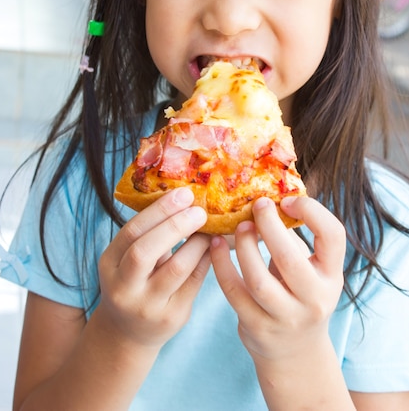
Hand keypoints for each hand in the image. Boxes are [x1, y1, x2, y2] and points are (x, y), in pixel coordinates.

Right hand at [97, 188, 210, 349]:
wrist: (129, 333)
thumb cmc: (134, 282)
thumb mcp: (127, 259)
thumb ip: (147, 234)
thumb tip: (183, 197)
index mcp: (109, 264)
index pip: (131, 232)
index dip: (159, 210)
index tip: (184, 193)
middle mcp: (123, 288)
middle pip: (145, 251)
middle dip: (175, 225)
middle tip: (199, 210)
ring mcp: (147, 306)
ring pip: (176, 268)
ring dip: (197, 242)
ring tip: (208, 227)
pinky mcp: (172, 318)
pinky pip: (194, 283)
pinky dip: (205, 259)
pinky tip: (212, 246)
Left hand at [210, 195, 345, 363]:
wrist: (295, 352)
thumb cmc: (300, 295)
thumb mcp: (311, 269)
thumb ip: (296, 239)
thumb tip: (269, 194)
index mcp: (331, 275)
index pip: (333, 235)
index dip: (311, 211)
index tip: (286, 201)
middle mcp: (314, 299)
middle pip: (289, 258)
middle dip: (268, 225)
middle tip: (257, 206)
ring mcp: (286, 317)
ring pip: (257, 279)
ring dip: (243, 246)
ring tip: (238, 226)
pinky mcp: (257, 327)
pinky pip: (233, 292)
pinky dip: (221, 264)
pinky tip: (215, 245)